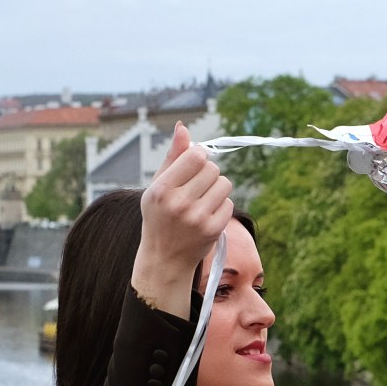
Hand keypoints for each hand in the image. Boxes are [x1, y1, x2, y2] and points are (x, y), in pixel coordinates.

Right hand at [130, 123, 234, 316]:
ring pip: (224, 184)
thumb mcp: (157, 186)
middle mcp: (179, 203)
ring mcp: (197, 218)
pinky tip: (207, 214)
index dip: (199, 157)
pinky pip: (229, 203)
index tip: (193, 165)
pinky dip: (221, 206)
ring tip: (202, 199)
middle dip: (208, 174)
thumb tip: (183, 127)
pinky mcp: (213, 229)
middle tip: (196, 187)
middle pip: (213, 169)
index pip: (196, 156)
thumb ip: (172, 157)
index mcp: (161, 189)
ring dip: (217, 188)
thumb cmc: (159, 216)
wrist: (164, 258)